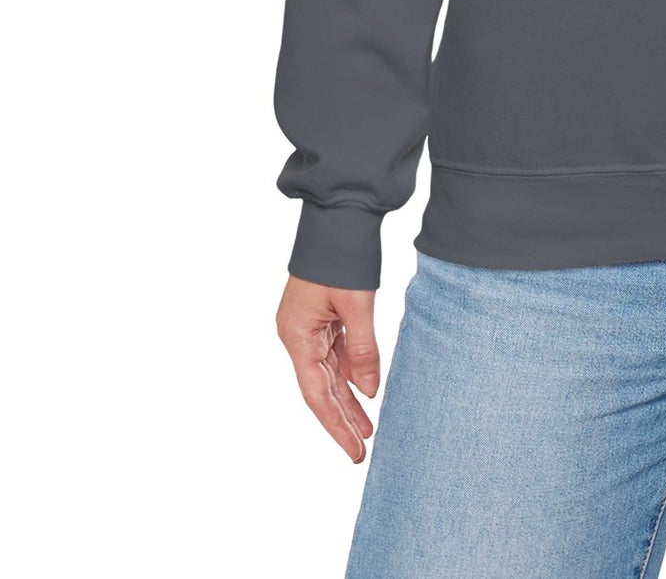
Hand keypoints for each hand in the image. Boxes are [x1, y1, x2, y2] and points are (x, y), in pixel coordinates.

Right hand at [276, 273, 380, 461]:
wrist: (338, 215)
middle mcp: (296, 335)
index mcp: (296, 335)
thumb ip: (363, 349)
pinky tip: (364, 388)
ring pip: (328, 371)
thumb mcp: (357, 304)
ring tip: (367, 426)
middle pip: (320, 387)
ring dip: (347, 396)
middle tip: (362, 448)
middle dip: (342, 418)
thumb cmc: (342, 256)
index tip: (354, 449)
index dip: (336, 424)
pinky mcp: (320, 316)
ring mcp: (307, 326)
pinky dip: (350, 370)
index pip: (316, 393)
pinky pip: (334, 352)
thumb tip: (369, 391)